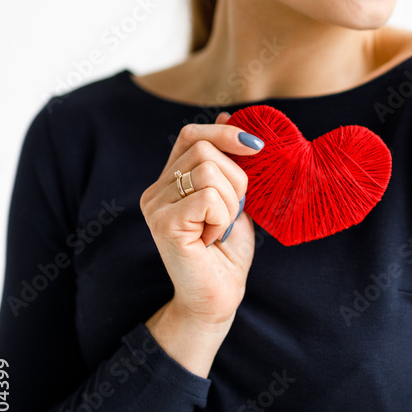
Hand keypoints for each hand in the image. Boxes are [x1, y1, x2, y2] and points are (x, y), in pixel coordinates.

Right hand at [140, 112, 263, 324]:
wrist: (218, 298)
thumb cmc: (226, 253)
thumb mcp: (233, 198)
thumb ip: (226, 162)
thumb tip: (227, 113)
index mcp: (169, 181)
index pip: (191, 134)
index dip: (224, 133)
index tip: (255, 147)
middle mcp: (155, 191)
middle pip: (206, 150)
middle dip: (236, 179)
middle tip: (231, 214)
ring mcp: (155, 207)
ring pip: (210, 172)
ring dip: (230, 203)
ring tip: (219, 229)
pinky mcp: (163, 223)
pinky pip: (208, 197)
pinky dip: (222, 218)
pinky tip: (211, 239)